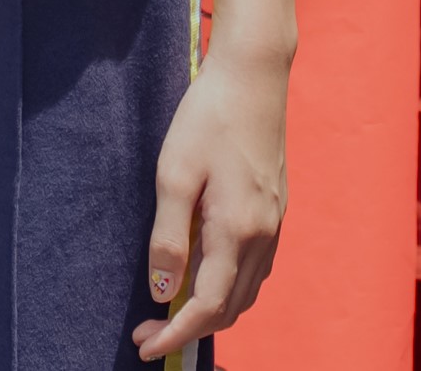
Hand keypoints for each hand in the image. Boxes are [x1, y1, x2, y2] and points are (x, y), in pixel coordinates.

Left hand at [134, 42, 285, 358]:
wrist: (254, 77)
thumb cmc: (207, 118)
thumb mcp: (174, 175)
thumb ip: (168, 238)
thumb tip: (162, 291)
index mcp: (237, 231)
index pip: (208, 306)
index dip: (176, 334)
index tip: (145, 347)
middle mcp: (263, 236)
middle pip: (231, 308)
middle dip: (190, 328)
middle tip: (148, 328)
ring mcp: (274, 224)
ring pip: (246, 292)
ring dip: (211, 310)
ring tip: (170, 307)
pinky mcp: (276, 210)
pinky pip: (255, 269)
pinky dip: (229, 286)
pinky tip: (203, 273)